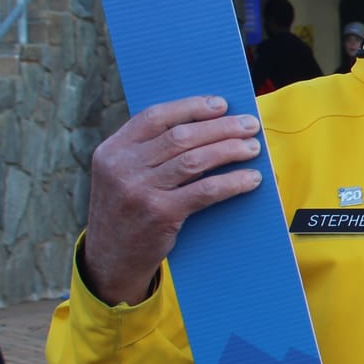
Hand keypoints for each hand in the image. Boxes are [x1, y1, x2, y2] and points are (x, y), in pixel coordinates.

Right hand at [82, 96, 262, 304]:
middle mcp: (122, 167)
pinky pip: (205, 191)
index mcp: (112, 150)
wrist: (111, 259)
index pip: (155, 117)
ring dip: (230, 150)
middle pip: (181, 136)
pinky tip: (250, 179)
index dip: (190, 107)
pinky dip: (232, 182)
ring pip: (195, 160)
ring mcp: (139, 191)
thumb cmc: (127, 210)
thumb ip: (147, 151)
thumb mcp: (121, 175)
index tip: (221, 104)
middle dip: (221, 127)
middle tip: (250, 125)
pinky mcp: (159, 214)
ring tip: (253, 148)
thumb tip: (205, 126)